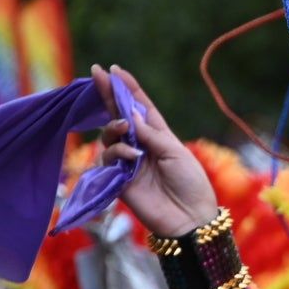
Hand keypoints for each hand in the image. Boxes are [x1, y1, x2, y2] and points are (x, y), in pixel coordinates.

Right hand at [89, 65, 217, 237]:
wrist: (190, 218)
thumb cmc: (190, 184)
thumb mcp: (175, 152)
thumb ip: (151, 134)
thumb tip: (129, 115)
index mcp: (159, 136)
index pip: (140, 108)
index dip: (128, 89)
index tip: (115, 70)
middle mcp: (141, 145)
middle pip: (119, 116)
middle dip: (108, 95)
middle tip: (98, 74)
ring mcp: (128, 161)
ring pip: (109, 136)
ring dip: (115, 128)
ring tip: (125, 128)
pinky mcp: (118, 179)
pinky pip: (108, 159)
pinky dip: (118, 153)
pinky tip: (132, 156)